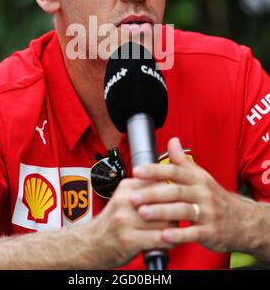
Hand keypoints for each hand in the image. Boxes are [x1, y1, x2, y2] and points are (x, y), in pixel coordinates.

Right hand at [85, 177, 174, 268]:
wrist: (90, 244)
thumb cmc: (112, 223)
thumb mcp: (124, 199)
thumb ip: (144, 190)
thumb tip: (172, 184)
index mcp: (127, 187)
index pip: (159, 182)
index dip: (174, 191)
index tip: (182, 197)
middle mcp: (126, 201)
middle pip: (164, 201)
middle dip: (177, 209)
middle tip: (185, 214)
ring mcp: (126, 220)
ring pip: (164, 221)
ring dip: (175, 228)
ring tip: (178, 231)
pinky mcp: (128, 240)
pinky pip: (158, 239)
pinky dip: (169, 242)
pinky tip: (170, 242)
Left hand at [132, 137, 250, 253]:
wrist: (242, 220)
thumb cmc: (215, 197)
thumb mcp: (200, 176)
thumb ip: (182, 160)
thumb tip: (172, 140)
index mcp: (197, 179)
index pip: (174, 171)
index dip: (155, 171)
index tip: (137, 171)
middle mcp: (202, 193)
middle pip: (175, 191)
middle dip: (153, 194)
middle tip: (133, 197)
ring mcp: (207, 213)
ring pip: (182, 211)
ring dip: (161, 212)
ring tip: (143, 214)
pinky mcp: (210, 232)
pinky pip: (193, 233)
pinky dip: (178, 234)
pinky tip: (163, 235)